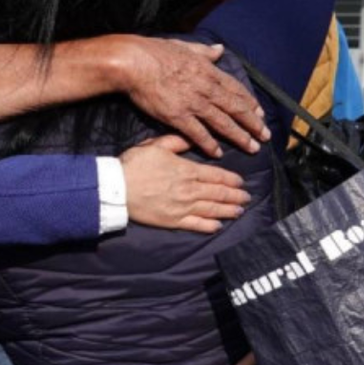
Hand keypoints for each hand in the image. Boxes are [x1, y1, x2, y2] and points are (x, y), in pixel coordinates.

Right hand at [113, 37, 270, 158]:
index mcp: (208, 71)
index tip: (260, 113)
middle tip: (264, 136)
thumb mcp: (185, 46)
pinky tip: (218, 153)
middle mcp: (206, 88)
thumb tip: (219, 49)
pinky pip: (199, 133)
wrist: (134, 63)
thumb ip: (204, 52)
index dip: (250, 102)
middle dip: (253, 123)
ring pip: (223, 123)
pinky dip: (210, 144)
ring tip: (252, 147)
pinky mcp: (179, 116)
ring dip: (239, 136)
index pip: (236, 89)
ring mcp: (194, 103)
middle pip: (236, 108)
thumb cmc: (155, 52)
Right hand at [118, 136, 249, 233]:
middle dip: (235, 196)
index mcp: (187, 170)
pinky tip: (218, 226)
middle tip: (247, 198)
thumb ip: (178, 141)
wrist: (117, 188)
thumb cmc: (135, 164)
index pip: (216, 175)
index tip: (241, 182)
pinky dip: (209, 226)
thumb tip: (194, 138)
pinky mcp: (173, 221)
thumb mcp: (156, 145)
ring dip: (228, 210)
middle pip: (218, 193)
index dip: (231, 179)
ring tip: (239, 211)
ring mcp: (182, 207)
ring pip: (212, 209)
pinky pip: (196, 224)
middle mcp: (189, 190)